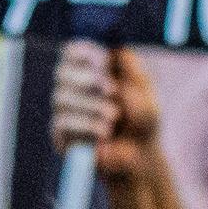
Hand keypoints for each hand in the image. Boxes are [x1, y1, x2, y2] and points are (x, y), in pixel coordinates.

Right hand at [50, 43, 162, 184]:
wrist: (140, 158)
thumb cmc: (142, 120)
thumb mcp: (146, 94)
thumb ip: (133, 71)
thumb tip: (118, 51)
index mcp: (90, 69)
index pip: (72, 51)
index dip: (85, 52)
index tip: (104, 60)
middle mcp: (72, 87)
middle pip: (62, 71)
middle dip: (87, 78)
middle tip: (112, 90)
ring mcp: (64, 110)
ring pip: (61, 96)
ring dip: (91, 104)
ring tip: (115, 116)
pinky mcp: (61, 134)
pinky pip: (62, 122)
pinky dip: (85, 125)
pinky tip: (105, 133)